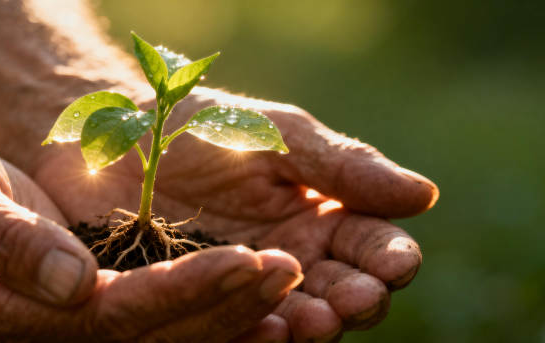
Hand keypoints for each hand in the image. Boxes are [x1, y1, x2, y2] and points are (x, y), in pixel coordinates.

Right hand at [0, 117, 301, 341]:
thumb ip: (8, 240)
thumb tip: (74, 285)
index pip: (110, 317)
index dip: (184, 292)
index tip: (247, 260)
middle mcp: (32, 342)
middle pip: (146, 340)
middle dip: (221, 307)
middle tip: (287, 271)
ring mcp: (54, 336)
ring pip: (155, 341)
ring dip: (224, 317)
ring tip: (284, 286)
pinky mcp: (74, 318)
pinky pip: (147, 327)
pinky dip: (201, 315)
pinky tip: (247, 301)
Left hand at [32, 87, 438, 341]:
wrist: (119, 140)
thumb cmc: (204, 128)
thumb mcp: (278, 134)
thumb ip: (343, 166)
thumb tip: (425, 195)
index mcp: (322, 218)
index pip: (373, 247)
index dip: (390, 258)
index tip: (395, 263)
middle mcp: (294, 262)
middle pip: (344, 294)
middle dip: (357, 300)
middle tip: (355, 299)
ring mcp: (247, 290)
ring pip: (295, 320)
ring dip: (313, 324)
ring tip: (314, 320)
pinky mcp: (201, 308)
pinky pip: (234, 328)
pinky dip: (254, 332)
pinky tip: (266, 329)